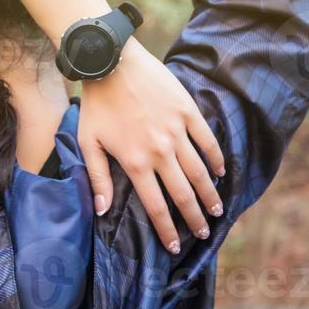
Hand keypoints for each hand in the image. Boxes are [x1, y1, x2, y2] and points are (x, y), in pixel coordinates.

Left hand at [78, 40, 224, 253]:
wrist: (111, 62)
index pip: (156, 206)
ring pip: (199, 171)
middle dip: (195, 218)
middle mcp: (159, 151)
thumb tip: (102, 211)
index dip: (168, 230)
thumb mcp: (88, 143)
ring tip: (217, 210)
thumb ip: (97, 178)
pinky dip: (215, 158)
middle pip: (183, 194)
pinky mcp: (187, 112)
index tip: (177, 246)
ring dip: (209, 194)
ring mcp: (176, 131)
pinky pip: (207, 140)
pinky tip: (220, 171)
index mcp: (135, 163)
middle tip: (205, 233)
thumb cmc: (96, 104)